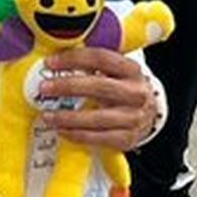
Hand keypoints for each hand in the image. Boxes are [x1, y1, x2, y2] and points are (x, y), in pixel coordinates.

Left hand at [35, 47, 161, 149]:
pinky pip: (98, 138)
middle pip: (99, 87)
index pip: (101, 58)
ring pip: (97, 118)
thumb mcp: (116, 71)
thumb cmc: (124, 88)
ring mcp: (133, 117)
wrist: (151, 114)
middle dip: (68, 86)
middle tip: (45, 88)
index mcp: (131, 70)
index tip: (51, 62)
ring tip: (47, 115)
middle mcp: (136, 93)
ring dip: (67, 117)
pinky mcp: (128, 138)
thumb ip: (93, 64)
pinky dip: (76, 135)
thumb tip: (56, 59)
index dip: (74, 58)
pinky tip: (61, 130)